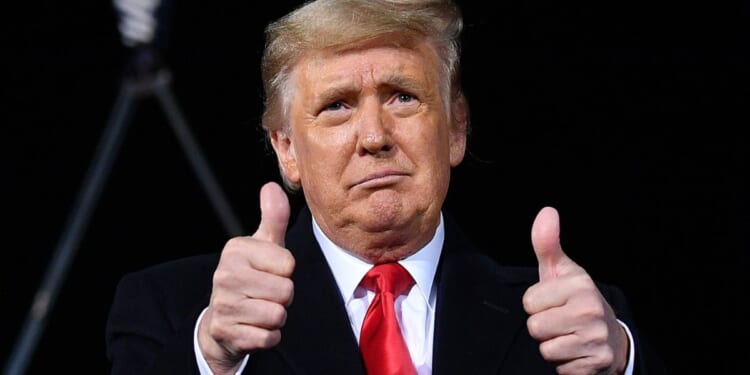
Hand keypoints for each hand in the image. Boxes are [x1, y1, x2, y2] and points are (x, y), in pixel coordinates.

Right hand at [198, 182, 294, 373]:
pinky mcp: (227, 332)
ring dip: (276, 316)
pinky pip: (269, 337)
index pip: (288, 264)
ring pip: (278, 314)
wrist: (222, 319)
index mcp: (236, 250)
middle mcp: (224, 275)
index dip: (285, 272)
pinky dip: (269, 336)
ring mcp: (223, 305)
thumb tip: (272, 186)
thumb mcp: (263, 245)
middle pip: (285, 290)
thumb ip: (273, 218)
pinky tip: (254, 326)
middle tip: (265, 293)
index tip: (268, 272)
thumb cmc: (250, 276)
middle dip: (283, 296)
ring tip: (259, 308)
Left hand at [523, 207, 628, 374]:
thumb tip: (547, 211)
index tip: (553, 302)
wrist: (611, 338)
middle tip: (560, 321)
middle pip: (535, 327)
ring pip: (546, 349)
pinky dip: (565, 364)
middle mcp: (591, 310)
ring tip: (568, 336)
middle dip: (543, 327)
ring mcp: (596, 338)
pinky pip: (560, 368)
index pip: (529, 302)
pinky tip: (576, 352)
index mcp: (579, 285)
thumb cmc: (576, 300)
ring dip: (553, 346)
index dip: (536, 304)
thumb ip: (547, 244)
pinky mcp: (596, 363)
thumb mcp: (561, 271)